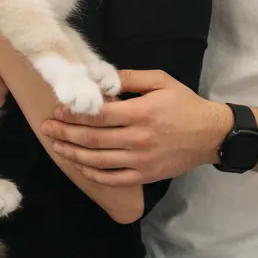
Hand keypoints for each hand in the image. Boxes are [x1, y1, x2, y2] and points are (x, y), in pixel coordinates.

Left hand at [39, 69, 231, 184]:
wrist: (211, 135)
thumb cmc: (184, 104)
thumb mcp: (160, 81)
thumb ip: (130, 78)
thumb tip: (101, 80)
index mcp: (141, 113)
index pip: (99, 115)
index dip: (75, 114)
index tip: (58, 110)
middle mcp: (138, 138)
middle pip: (93, 138)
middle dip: (65, 133)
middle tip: (46, 129)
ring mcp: (141, 160)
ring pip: (99, 161)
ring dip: (73, 154)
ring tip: (56, 146)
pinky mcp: (145, 175)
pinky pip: (114, 178)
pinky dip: (93, 174)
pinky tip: (80, 166)